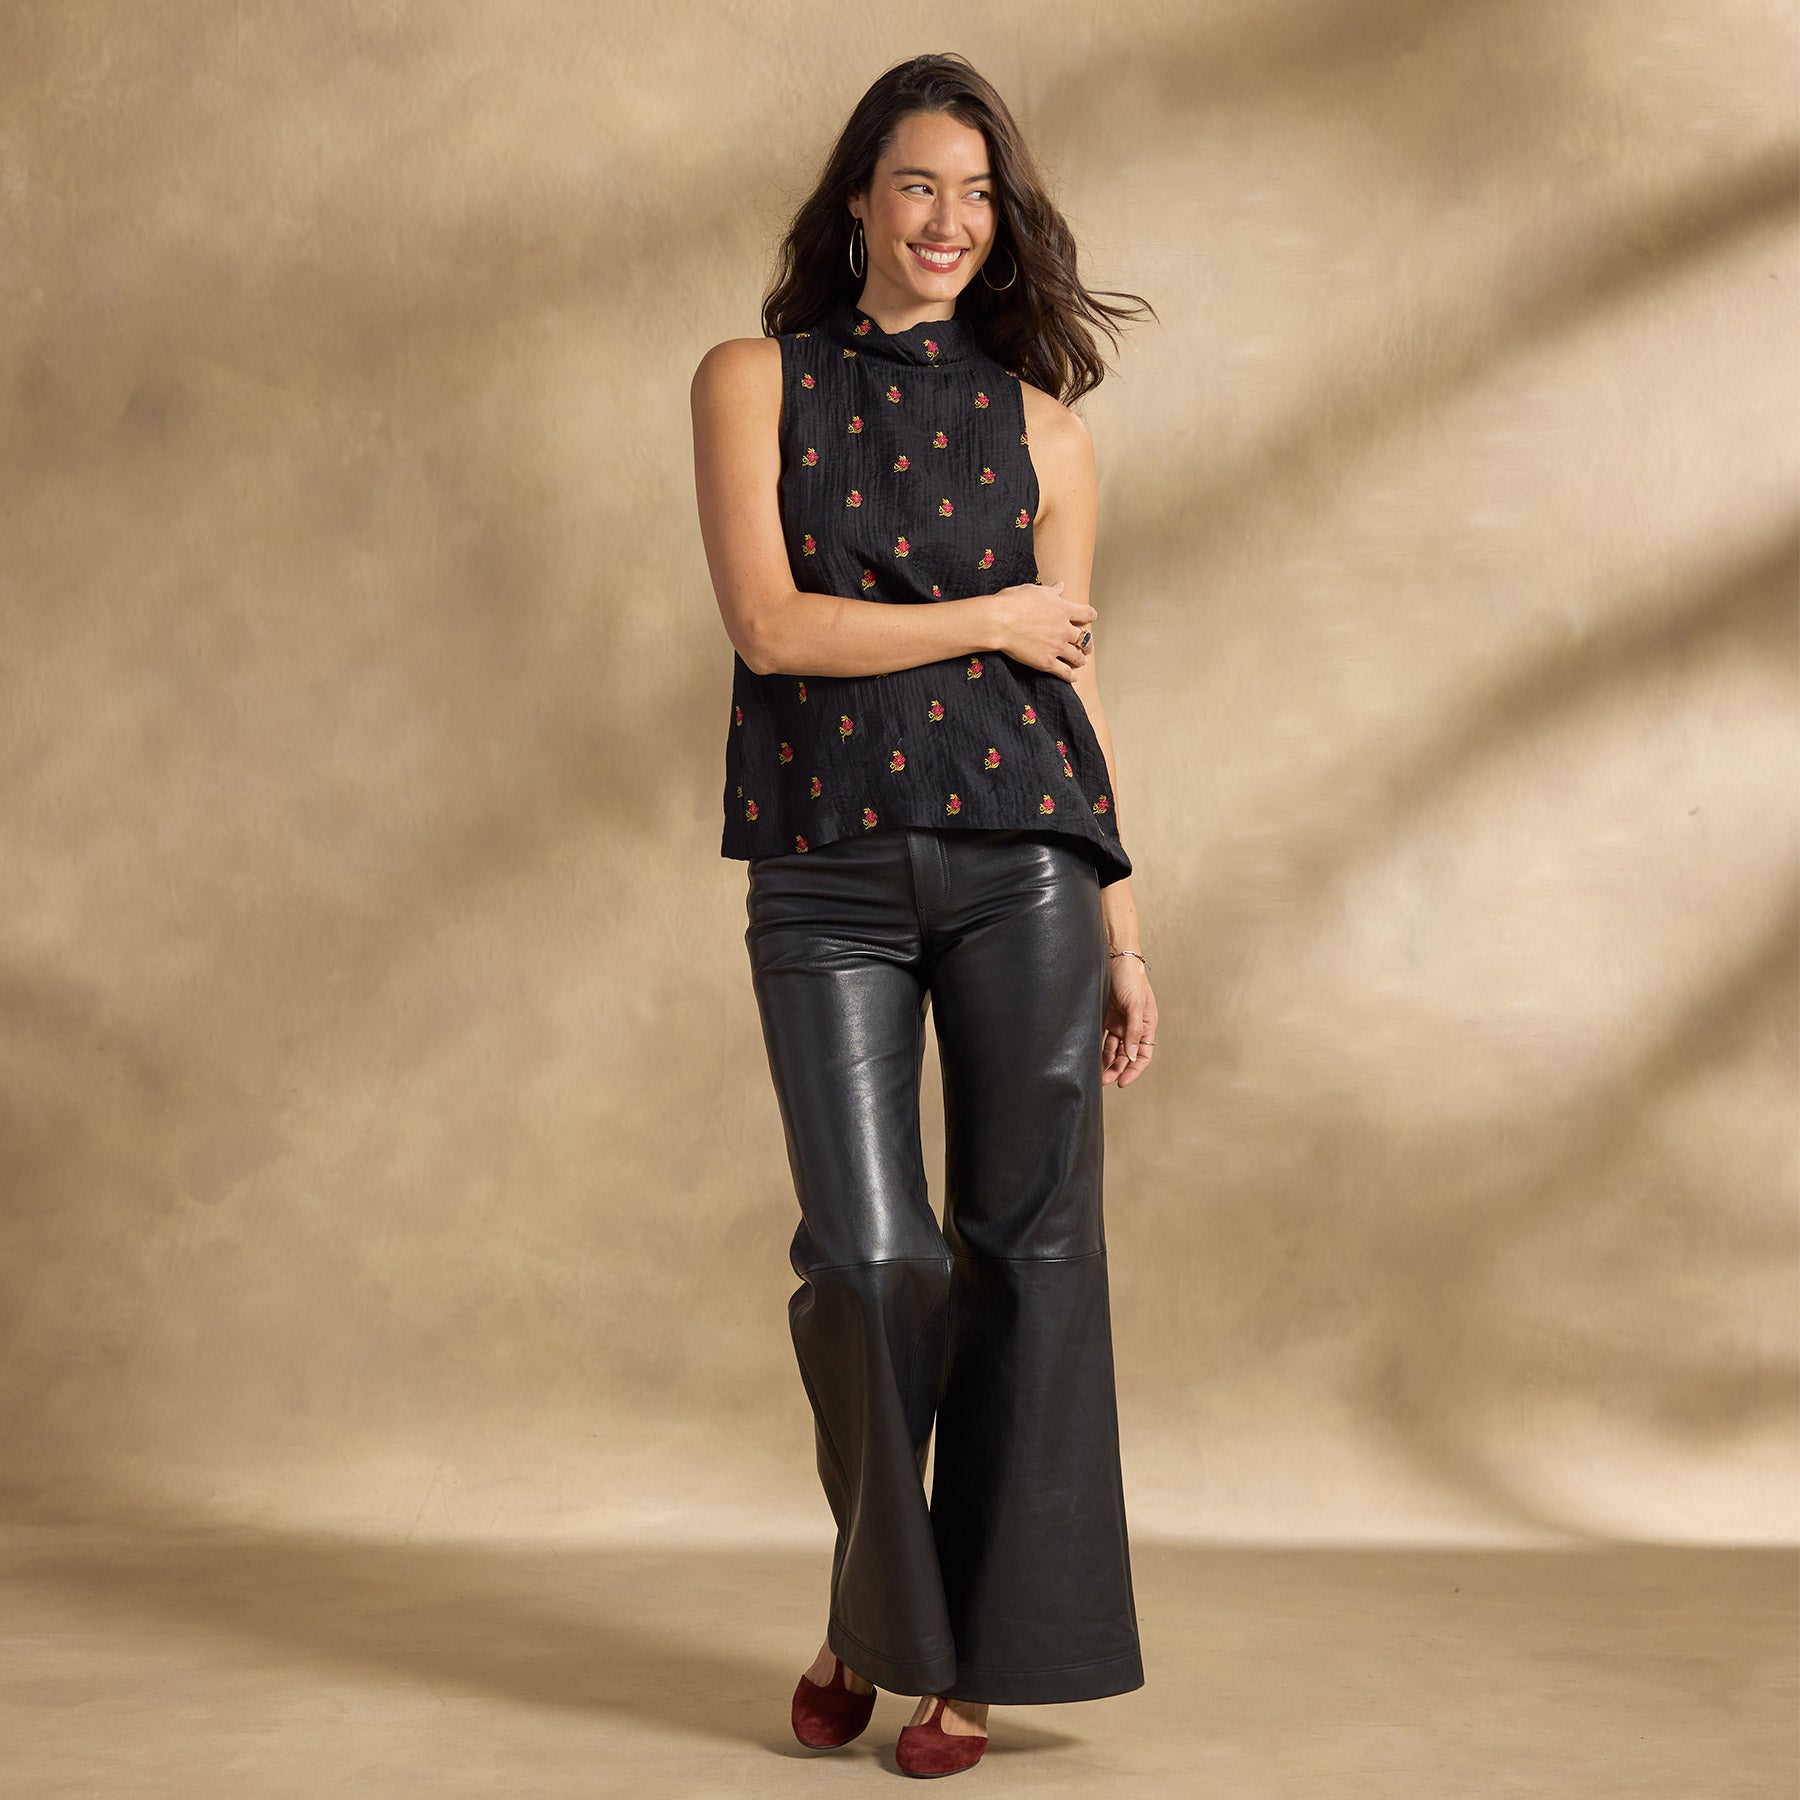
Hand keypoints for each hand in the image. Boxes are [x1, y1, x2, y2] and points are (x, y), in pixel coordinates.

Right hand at [990, 579, 1095, 681]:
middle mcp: (1064, 629)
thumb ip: (1051, 591)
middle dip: (1087, 643)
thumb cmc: (1012, 603)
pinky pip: (1065, 672)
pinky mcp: (1047, 662)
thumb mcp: (1034, 590)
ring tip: (1080, 661)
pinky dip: (1071, 675)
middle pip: (1085, 638)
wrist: (998, 622)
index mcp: (1063, 609)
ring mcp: (1057, 647)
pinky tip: (1073, 677)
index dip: (1090, 616)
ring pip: (1078, 656)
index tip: (1089, 618)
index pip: (1088, 613)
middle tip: (1086, 646)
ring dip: (1080, 659)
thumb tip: (1060, 585)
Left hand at [1102, 955, 1155, 1088]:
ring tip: (1095, 1073)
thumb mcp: (1136, 1005)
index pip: (1143, 1054)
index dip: (1134, 1070)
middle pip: (1125, 1055)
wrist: (1114, 956)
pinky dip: (1095, 1047)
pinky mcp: (1104, 1016)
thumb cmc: (1131, 977)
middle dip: (1116, 1069)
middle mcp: (1132, 1026)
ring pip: (1111, 1049)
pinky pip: (1100, 1037)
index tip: (1122, 1081)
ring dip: (1105, 1061)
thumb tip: (1132, 1055)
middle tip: (1104, 1081)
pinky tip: (1088, 1055)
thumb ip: (1134, 1031)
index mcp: (1146, 1025)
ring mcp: (1118, 1022)